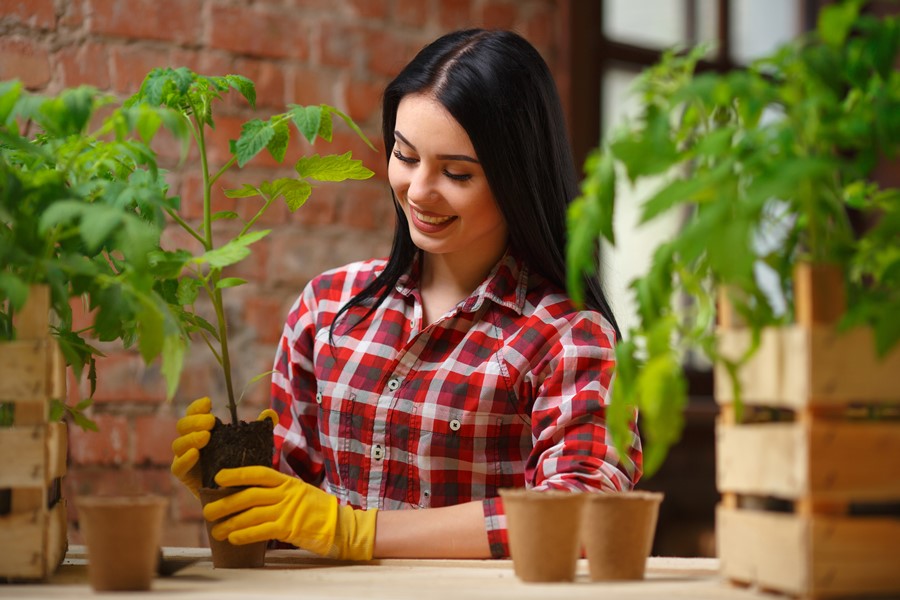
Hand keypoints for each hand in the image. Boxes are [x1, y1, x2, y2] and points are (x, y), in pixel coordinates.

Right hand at [171, 398, 279, 497]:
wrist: (236, 493)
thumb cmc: (242, 464)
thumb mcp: (251, 445)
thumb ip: (260, 428)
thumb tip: (270, 414)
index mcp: (204, 430)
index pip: (195, 413)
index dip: (198, 406)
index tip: (209, 402)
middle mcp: (192, 442)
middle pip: (183, 425)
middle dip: (195, 421)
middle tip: (211, 422)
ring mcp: (186, 459)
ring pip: (178, 444)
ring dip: (190, 438)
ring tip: (205, 436)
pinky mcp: (185, 477)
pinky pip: (177, 468)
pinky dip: (184, 459)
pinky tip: (195, 453)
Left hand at [202, 466, 376, 560]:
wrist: (340, 525)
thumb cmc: (316, 510)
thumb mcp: (298, 492)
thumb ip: (277, 491)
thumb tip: (249, 495)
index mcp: (287, 482)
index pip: (258, 473)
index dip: (237, 474)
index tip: (219, 477)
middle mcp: (286, 493)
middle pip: (249, 495)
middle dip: (225, 503)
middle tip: (207, 511)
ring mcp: (288, 510)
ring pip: (251, 514)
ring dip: (230, 523)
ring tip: (216, 531)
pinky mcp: (289, 528)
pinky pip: (261, 530)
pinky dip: (244, 535)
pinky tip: (233, 538)